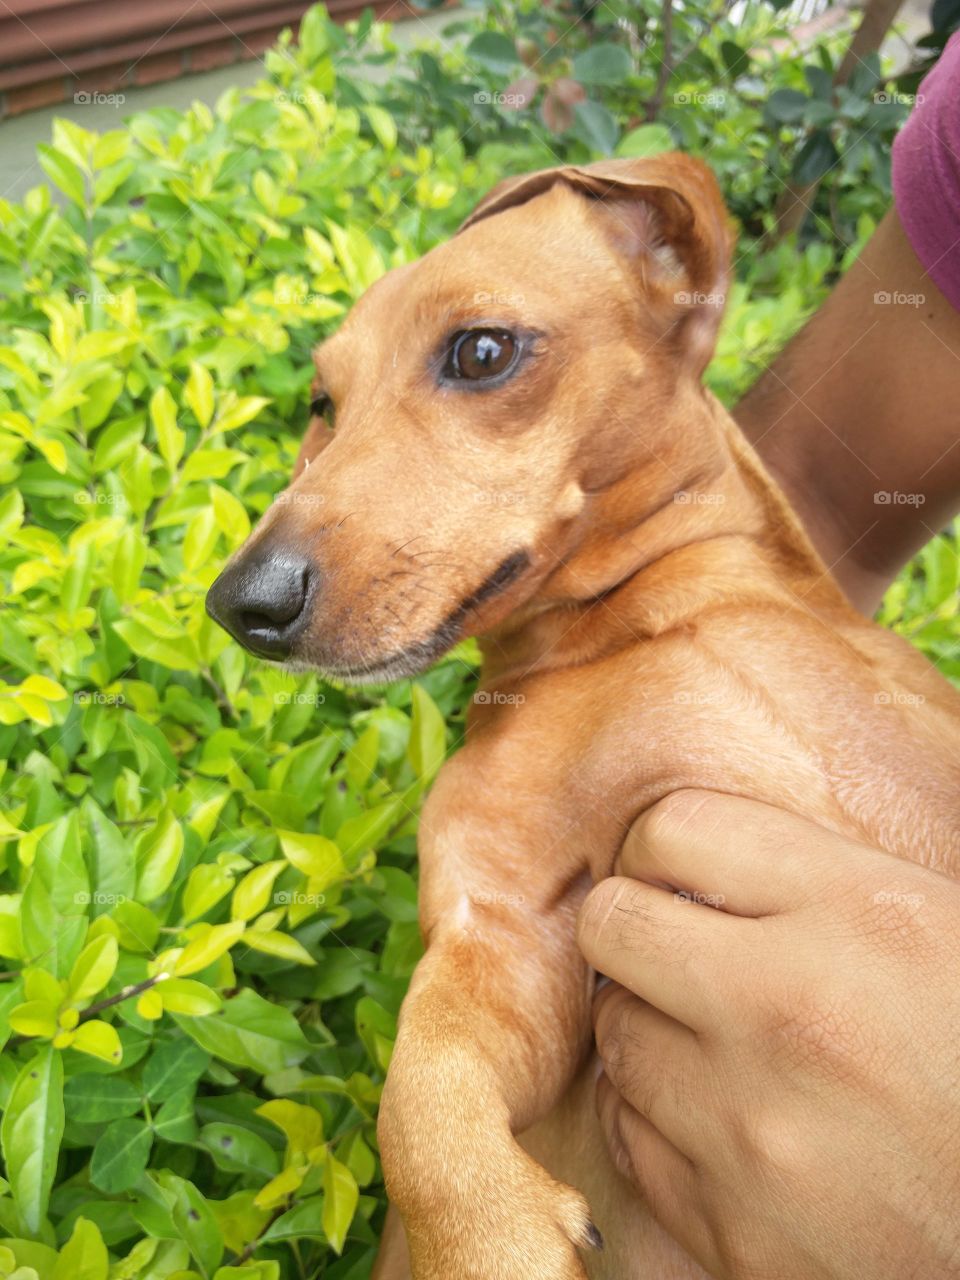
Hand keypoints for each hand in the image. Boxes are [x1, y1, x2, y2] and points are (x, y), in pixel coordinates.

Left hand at [577, 790, 959, 1279]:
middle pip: (613, 924)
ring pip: (614, 1035)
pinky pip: (628, 1137)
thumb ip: (816, 884)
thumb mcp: (937, 931)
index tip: (674, 876)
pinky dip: (656, 1120)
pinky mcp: (739, 1231)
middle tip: (669, 950)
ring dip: (649, 1028)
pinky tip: (712, 1115)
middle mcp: (794, 1012)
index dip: (660, 847)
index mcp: (864, 916)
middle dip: (632, 927)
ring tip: (708, 1041)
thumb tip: (698, 865)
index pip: (676, 828)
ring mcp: (756, 1129)